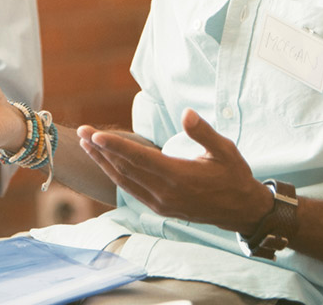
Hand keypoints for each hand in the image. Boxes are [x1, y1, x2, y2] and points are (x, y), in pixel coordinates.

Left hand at [78, 108, 270, 233]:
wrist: (240, 210)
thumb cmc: (234, 175)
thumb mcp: (225, 150)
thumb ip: (203, 132)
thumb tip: (186, 113)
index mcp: (179, 176)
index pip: (139, 158)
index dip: (114, 146)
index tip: (94, 134)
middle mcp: (165, 192)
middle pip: (125, 169)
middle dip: (101, 150)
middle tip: (81, 132)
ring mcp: (160, 203)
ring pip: (124, 181)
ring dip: (103, 163)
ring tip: (86, 145)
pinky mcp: (160, 208)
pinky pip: (131, 190)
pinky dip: (115, 175)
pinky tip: (106, 164)